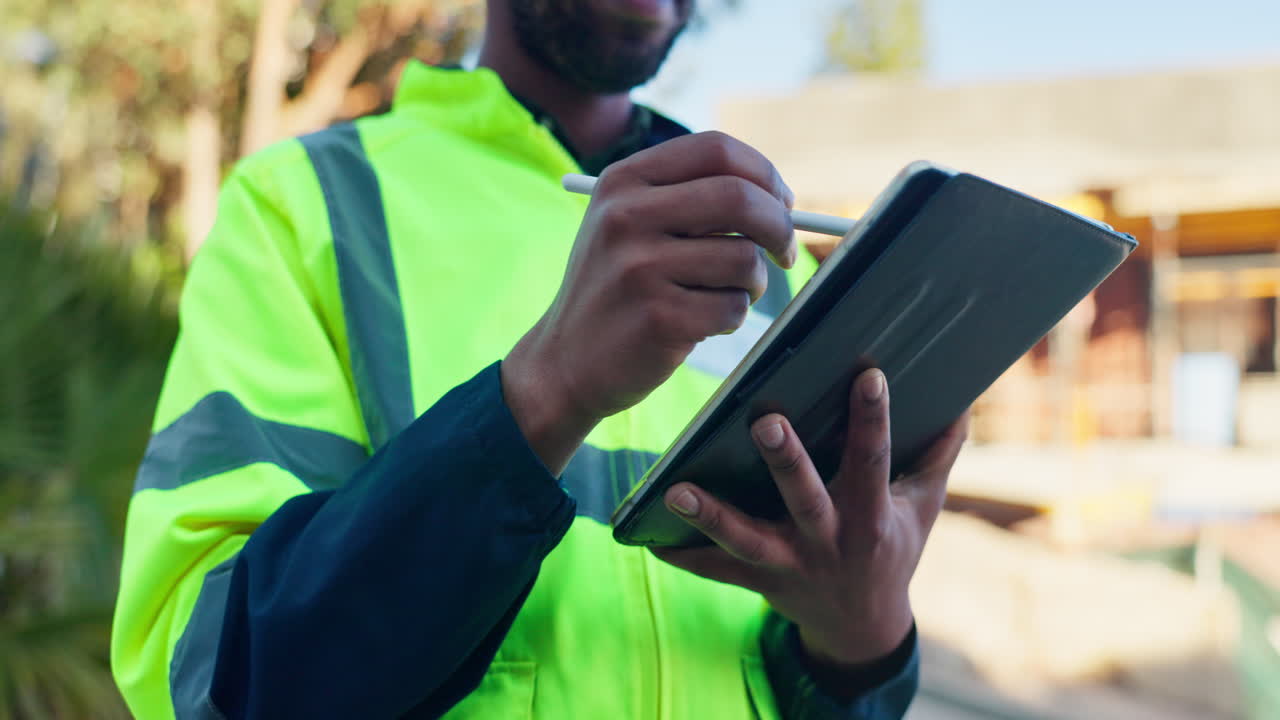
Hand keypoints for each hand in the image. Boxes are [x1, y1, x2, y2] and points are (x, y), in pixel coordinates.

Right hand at [503, 131, 796, 474]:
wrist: (565, 361)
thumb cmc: (616, 289)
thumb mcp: (629, 225)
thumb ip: (689, 199)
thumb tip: (778, 197)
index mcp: (622, 181)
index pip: (716, 150)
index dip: (763, 173)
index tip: (781, 203)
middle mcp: (626, 216)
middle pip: (740, 197)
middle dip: (779, 226)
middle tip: (784, 252)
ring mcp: (640, 267)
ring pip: (744, 258)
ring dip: (752, 283)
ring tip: (720, 296)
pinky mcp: (658, 317)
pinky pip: (732, 308)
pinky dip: (730, 318)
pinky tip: (697, 324)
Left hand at [653, 368, 968, 690]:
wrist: (863, 625)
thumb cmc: (894, 548)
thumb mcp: (926, 506)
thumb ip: (940, 454)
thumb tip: (962, 399)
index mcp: (871, 516)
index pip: (874, 460)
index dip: (873, 418)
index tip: (868, 374)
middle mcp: (829, 540)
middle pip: (804, 498)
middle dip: (786, 462)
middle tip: (764, 422)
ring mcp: (790, 565)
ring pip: (746, 540)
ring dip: (710, 516)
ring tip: (675, 490)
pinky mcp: (760, 581)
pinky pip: (715, 571)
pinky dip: (683, 556)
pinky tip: (648, 538)